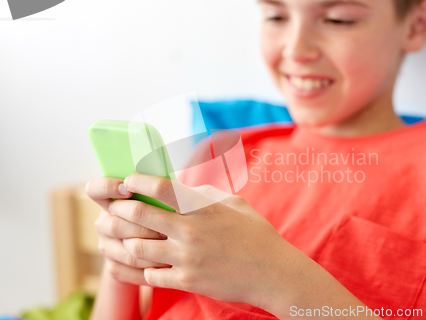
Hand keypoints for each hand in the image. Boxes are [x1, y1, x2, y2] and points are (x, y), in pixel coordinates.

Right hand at [86, 177, 170, 284]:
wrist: (163, 243)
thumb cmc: (165, 210)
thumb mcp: (161, 197)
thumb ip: (158, 190)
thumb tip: (168, 187)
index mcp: (110, 199)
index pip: (95, 189)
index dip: (108, 187)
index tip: (127, 188)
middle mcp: (104, 222)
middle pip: (114, 224)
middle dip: (142, 225)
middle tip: (165, 225)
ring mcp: (107, 246)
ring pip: (127, 249)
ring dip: (152, 246)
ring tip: (174, 243)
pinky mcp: (114, 267)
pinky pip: (131, 269)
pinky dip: (151, 266)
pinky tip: (169, 262)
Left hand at [110, 173, 299, 308]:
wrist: (272, 273)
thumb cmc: (255, 234)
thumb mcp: (234, 204)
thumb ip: (205, 194)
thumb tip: (181, 188)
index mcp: (202, 208)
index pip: (159, 188)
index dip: (137, 181)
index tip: (128, 182)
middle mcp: (190, 231)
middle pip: (138, 215)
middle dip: (119, 209)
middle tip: (114, 208)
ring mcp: (187, 258)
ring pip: (137, 248)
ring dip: (126, 241)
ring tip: (124, 236)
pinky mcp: (187, 282)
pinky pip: (150, 275)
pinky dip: (145, 268)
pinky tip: (147, 263)